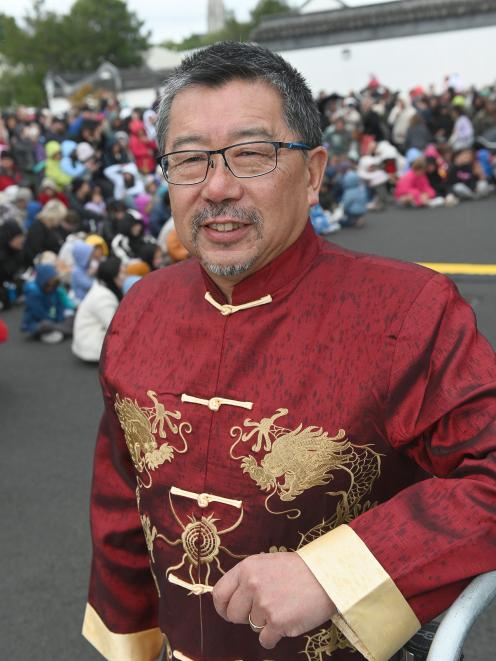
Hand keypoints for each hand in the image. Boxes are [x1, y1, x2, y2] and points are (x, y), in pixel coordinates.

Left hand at [212, 551, 335, 649]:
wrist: (327, 576)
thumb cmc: (298, 570)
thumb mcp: (267, 563)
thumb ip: (247, 578)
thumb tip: (230, 598)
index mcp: (247, 568)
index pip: (219, 593)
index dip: (222, 607)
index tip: (229, 612)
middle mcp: (252, 585)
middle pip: (233, 614)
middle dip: (245, 617)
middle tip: (263, 611)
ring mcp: (264, 604)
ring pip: (252, 626)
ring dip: (265, 623)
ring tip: (284, 606)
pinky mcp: (278, 622)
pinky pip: (265, 640)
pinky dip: (275, 636)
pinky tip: (288, 620)